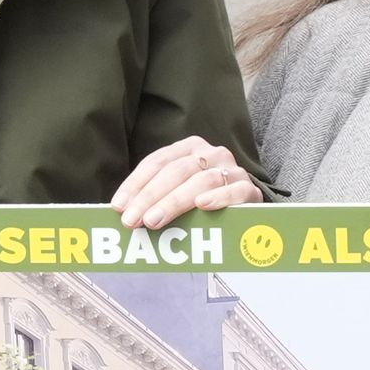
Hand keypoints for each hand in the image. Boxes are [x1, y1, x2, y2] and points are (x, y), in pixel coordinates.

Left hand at [112, 135, 261, 229]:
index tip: (119, 206)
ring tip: (154, 220)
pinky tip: (202, 206)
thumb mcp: (178, 192)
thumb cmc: (204, 200)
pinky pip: (234, 190)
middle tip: (132, 221)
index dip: (136, 183)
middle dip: (150, 197)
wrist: (247, 207)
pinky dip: (218, 197)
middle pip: (176, 171)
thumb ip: (156, 197)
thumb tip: (123, 213)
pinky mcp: (250, 189)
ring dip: (174, 202)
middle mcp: (211, 153)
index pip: (157, 161)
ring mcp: (233, 169)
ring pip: (201, 181)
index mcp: (189, 148)